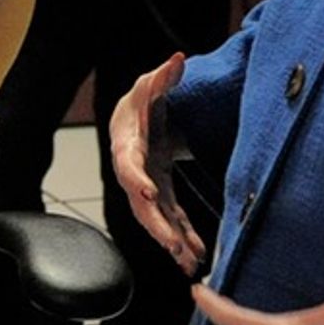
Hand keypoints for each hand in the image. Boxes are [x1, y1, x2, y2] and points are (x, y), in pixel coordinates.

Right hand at [109, 54, 205, 274]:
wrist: (135, 118)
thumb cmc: (142, 101)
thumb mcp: (151, 85)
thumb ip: (164, 76)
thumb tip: (177, 61)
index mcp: (127, 144)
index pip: (128, 164)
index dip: (136, 179)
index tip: (149, 193)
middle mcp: (133, 171)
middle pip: (140, 203)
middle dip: (156, 225)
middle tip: (172, 245)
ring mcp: (146, 186)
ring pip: (155, 219)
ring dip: (171, 241)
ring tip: (189, 262)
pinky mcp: (160, 195)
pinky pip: (170, 220)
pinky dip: (182, 237)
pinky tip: (196, 255)